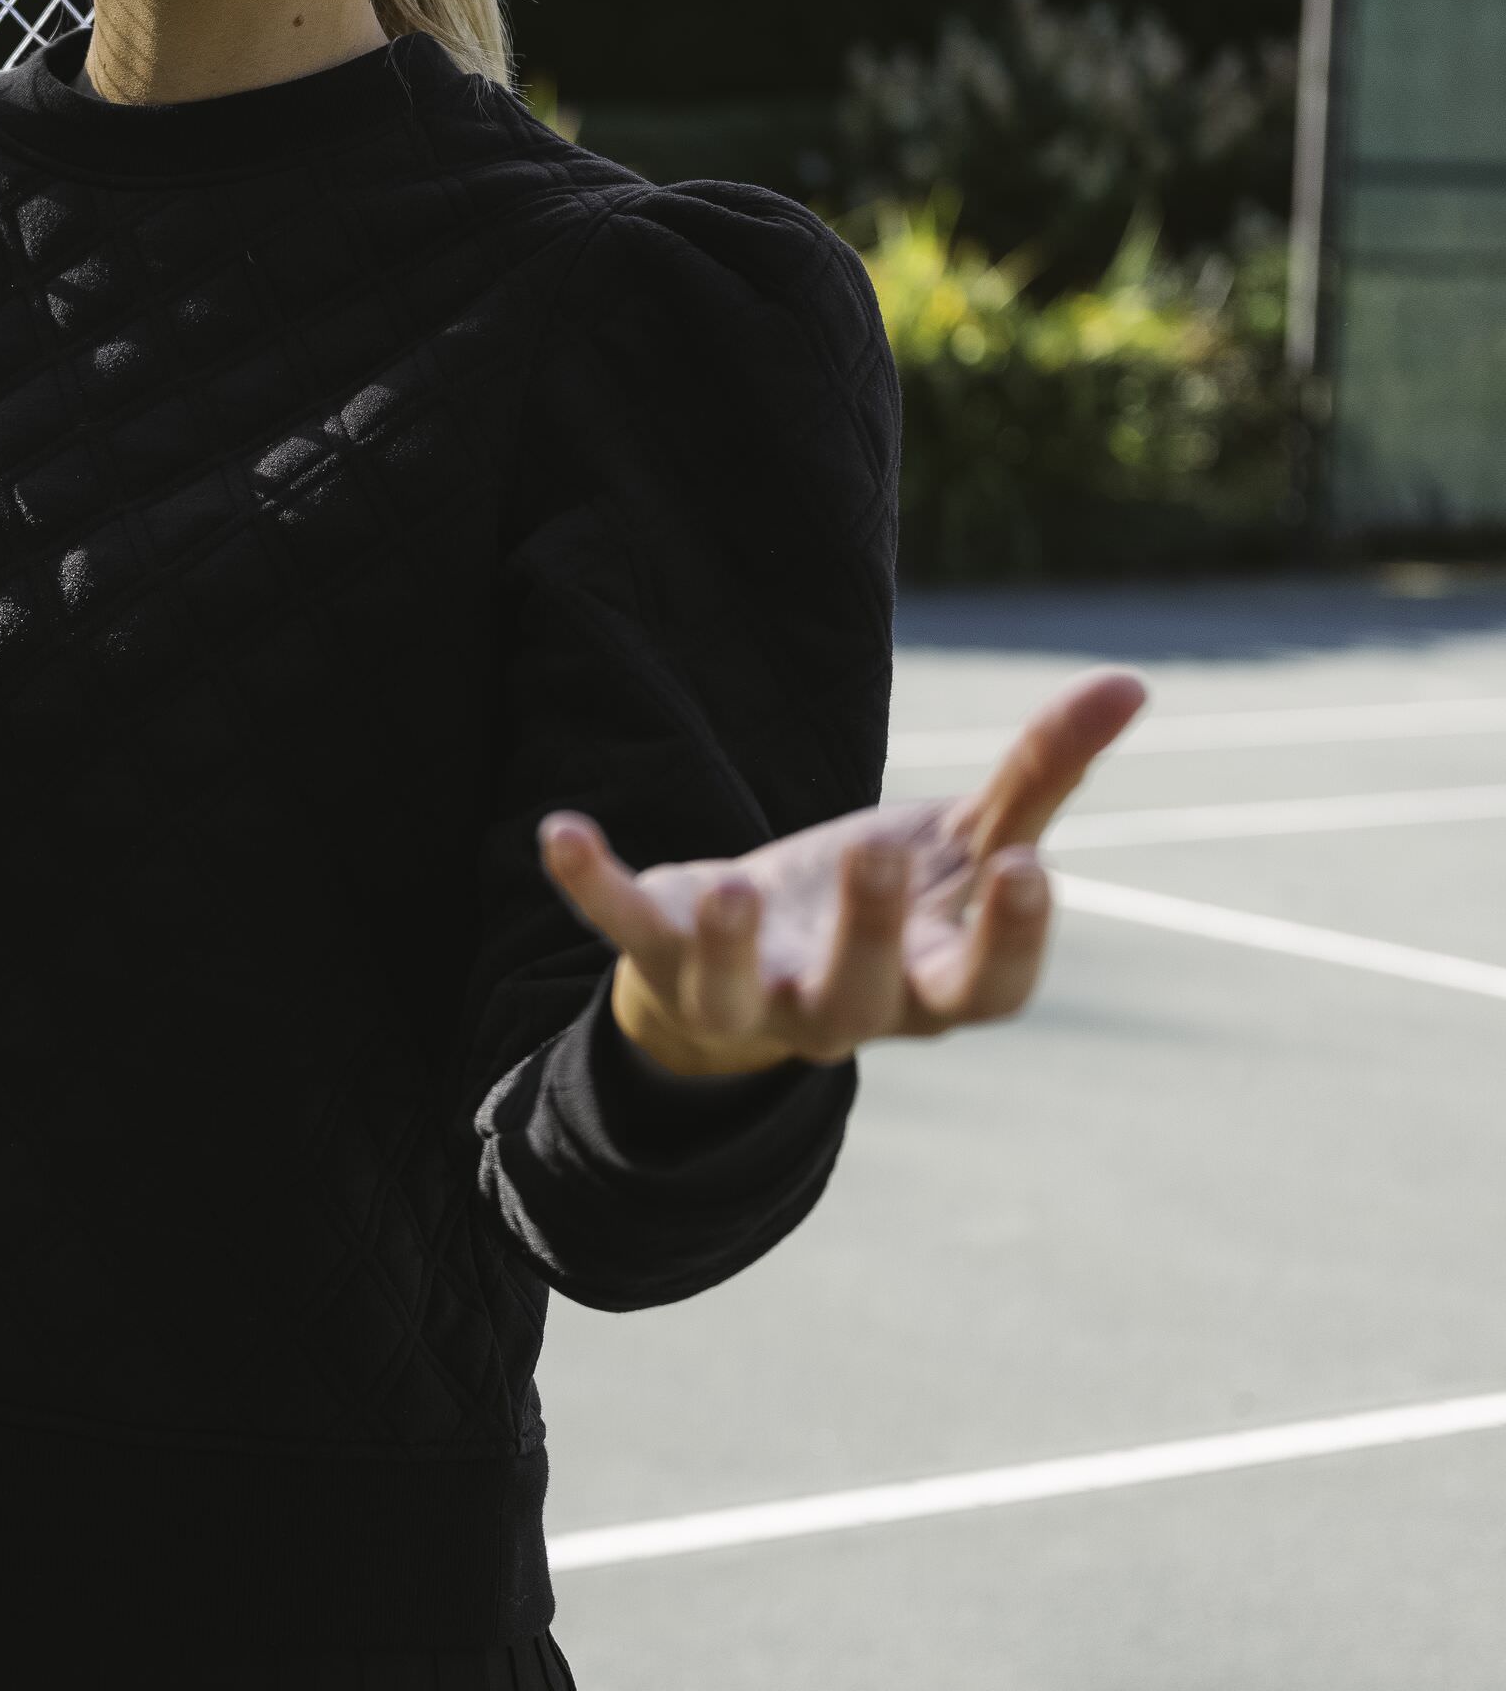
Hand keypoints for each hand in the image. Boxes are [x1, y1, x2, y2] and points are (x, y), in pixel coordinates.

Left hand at [537, 669, 1148, 1078]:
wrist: (756, 950)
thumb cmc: (887, 901)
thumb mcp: (961, 843)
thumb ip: (1038, 776)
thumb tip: (1131, 683)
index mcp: (930, 982)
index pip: (986, 990)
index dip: (1011, 945)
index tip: (1028, 872)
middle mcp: (840, 1007)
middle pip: (862, 994)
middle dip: (868, 929)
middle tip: (874, 852)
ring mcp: (745, 993)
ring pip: (735, 994)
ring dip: (728, 944)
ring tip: (726, 886)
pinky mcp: (661, 954)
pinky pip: (621, 925)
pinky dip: (591, 883)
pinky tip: (559, 831)